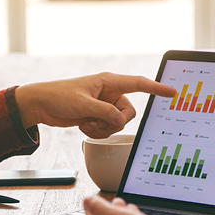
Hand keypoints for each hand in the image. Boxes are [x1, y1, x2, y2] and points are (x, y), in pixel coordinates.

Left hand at [15, 73, 175, 138]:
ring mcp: (104, 107)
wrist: (42, 105)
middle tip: (96, 120)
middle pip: (128, 113)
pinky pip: (107, 129)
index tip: (171, 92)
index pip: (138, 84)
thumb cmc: (59, 96)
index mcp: (109, 83)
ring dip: (102, 128)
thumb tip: (121, 121)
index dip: (156, 88)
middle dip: (113, 122)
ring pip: (117, 124)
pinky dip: (97, 131)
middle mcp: (110, 94)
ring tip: (86, 122)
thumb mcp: (84, 104)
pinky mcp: (98, 117)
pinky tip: (83, 125)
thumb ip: (106, 112)